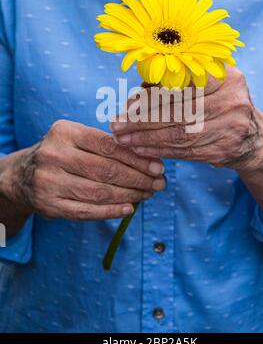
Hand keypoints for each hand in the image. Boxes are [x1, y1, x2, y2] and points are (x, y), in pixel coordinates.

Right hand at [3, 120, 164, 221]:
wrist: (23, 176)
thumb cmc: (61, 153)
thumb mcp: (76, 138)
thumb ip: (106, 143)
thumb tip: (148, 158)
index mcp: (64, 132)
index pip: (108, 145)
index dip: (136, 158)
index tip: (157, 166)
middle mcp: (54, 155)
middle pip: (106, 170)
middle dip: (138, 178)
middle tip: (158, 183)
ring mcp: (49, 182)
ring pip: (99, 192)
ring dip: (130, 195)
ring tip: (147, 194)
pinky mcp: (49, 205)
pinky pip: (86, 211)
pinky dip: (111, 211)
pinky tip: (129, 208)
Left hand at [111, 68, 262, 171]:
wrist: (251, 135)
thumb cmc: (218, 103)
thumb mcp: (204, 85)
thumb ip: (174, 83)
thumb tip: (134, 96)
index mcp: (224, 76)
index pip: (180, 85)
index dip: (150, 97)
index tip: (127, 106)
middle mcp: (230, 100)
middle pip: (176, 111)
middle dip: (141, 119)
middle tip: (117, 125)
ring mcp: (229, 127)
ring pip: (177, 133)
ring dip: (145, 137)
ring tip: (122, 139)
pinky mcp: (222, 150)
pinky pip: (183, 151)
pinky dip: (158, 150)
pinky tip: (140, 149)